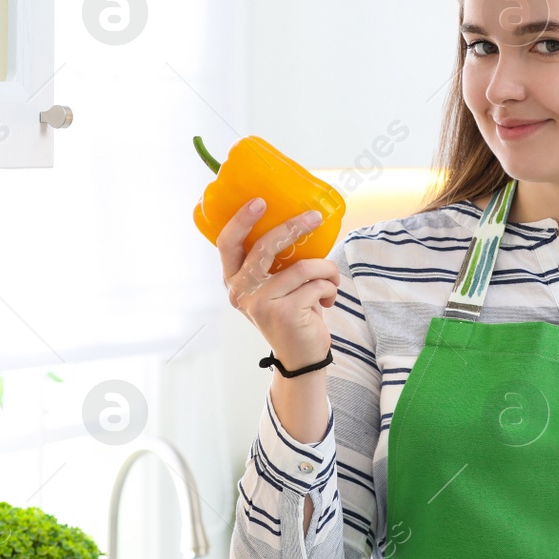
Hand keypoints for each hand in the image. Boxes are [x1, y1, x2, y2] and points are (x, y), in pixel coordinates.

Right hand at [217, 197, 338, 369]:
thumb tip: (299, 221)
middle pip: (265, 246)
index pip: (227, 243)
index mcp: (234, 280)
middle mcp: (241, 292)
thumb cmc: (292, 313)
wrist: (301, 357)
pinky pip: (316, 285)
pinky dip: (329, 288)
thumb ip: (274, 263)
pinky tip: (328, 299)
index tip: (260, 201)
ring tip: (332, 279)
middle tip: (313, 217)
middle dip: (293, 228)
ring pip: (302, 267)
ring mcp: (260, 303)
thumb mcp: (275, 287)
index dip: (241, 220)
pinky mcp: (284, 313)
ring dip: (326, 269)